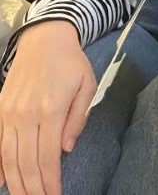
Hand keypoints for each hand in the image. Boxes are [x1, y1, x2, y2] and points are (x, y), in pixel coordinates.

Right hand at [0, 21, 94, 194]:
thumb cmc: (71, 62)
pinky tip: (2, 181)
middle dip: (33, 189)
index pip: (48, 158)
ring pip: (7, 158)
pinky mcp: (0, 110)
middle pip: (25, 163)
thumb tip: (67, 149)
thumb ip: (78, 119)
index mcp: (51, 110)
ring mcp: (9, 114)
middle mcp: (26, 115)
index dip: (50, 183)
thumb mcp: (87, 85)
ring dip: (15, 183)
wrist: (45, 39)